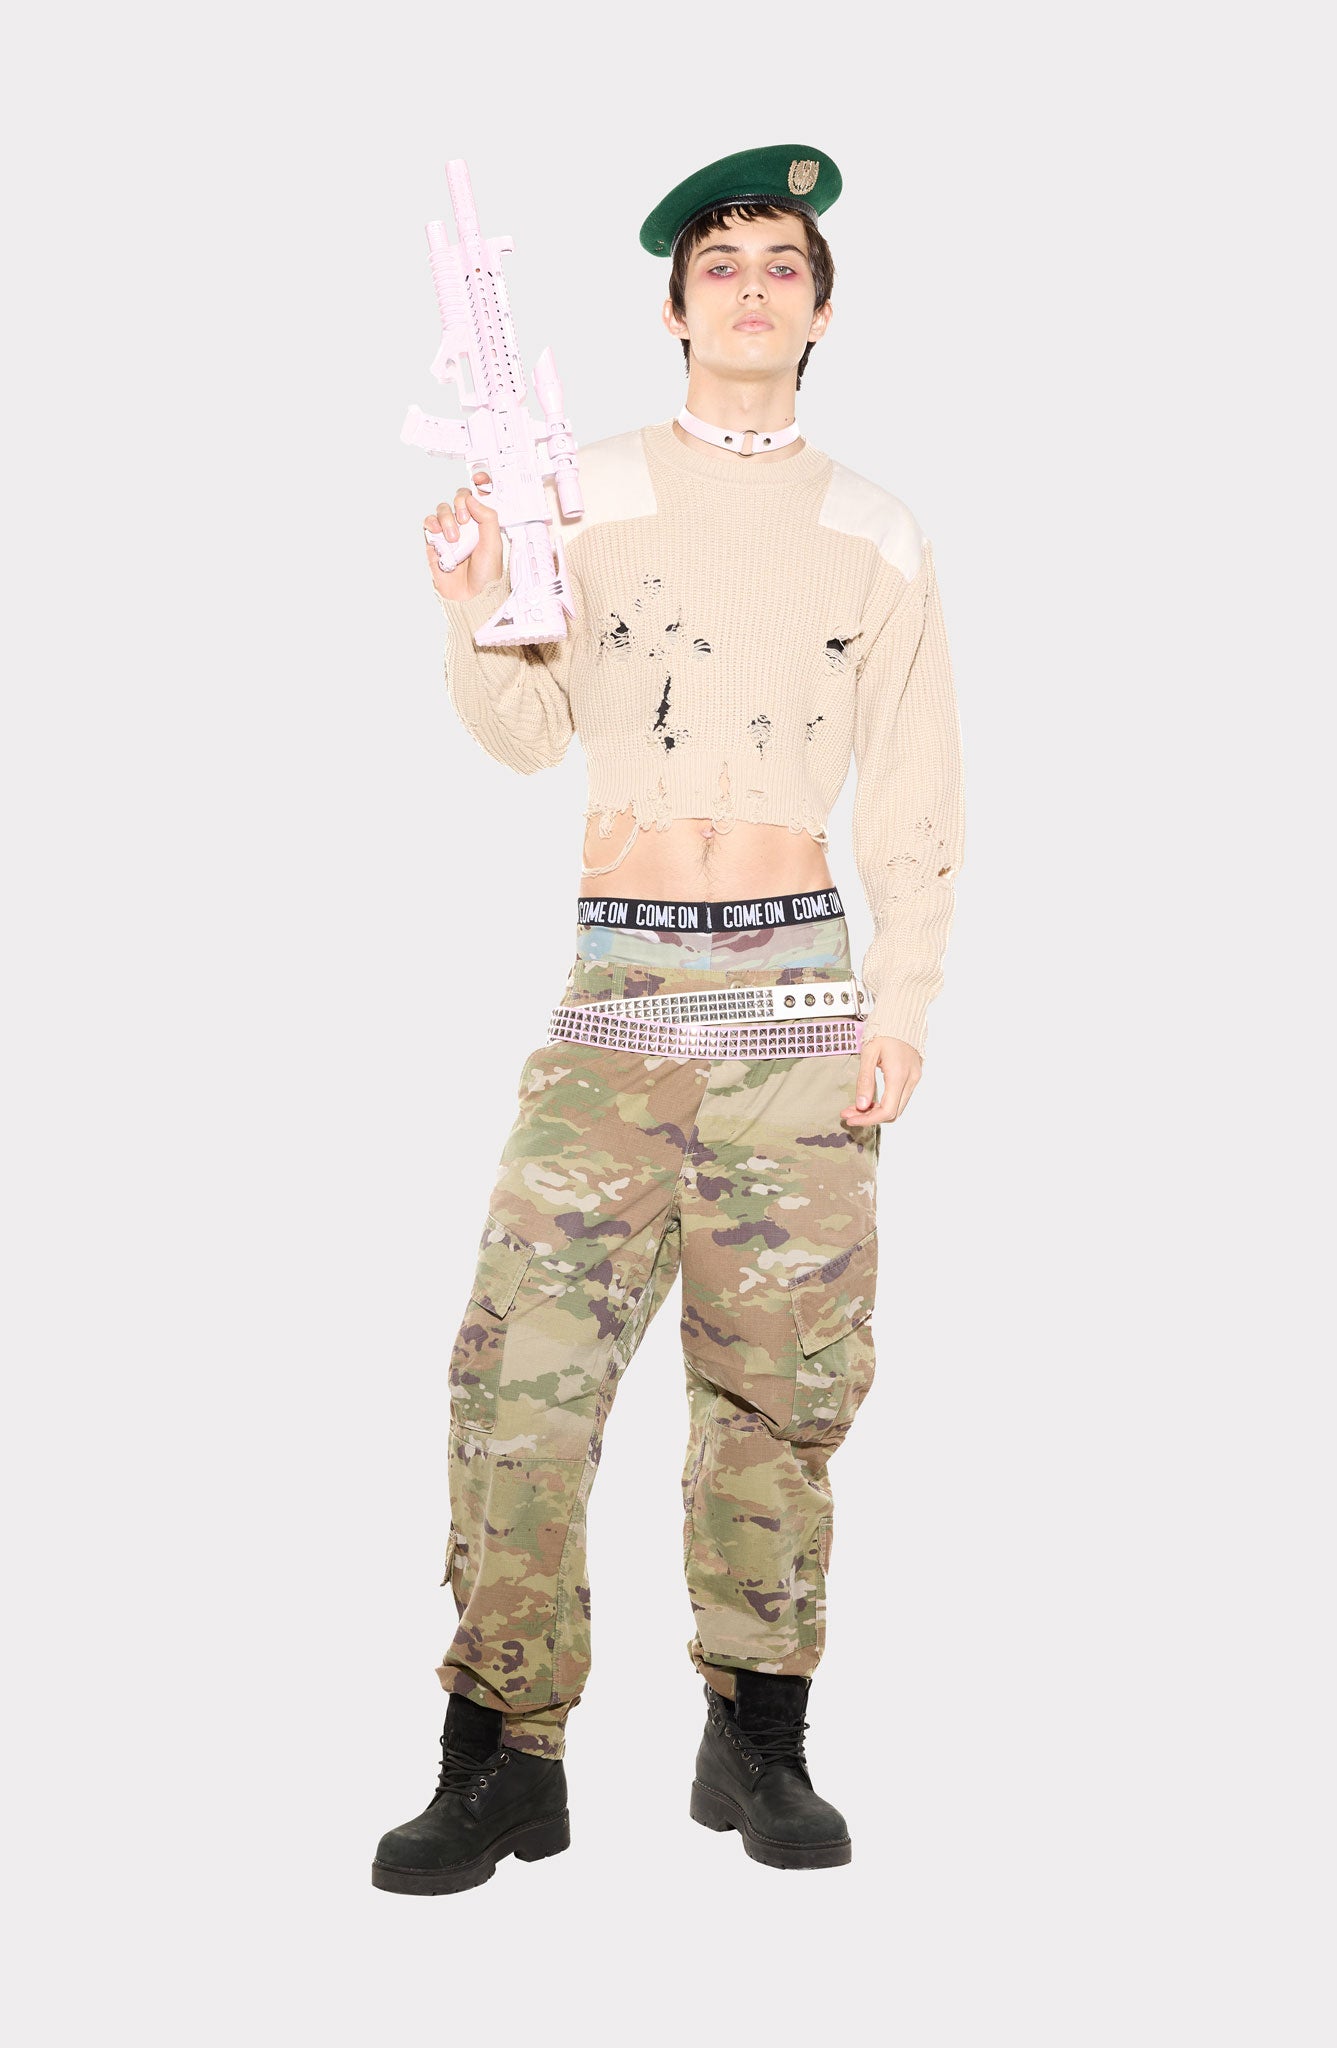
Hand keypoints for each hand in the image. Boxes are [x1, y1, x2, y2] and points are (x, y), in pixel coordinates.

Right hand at [423, 472, 503, 601]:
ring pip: (442, 510)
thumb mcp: (494, 544)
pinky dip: (431, 524)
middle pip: (457, 498)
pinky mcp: (435, 543)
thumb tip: (472, 498)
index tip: (479, 477)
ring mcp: (450, 533)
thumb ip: (487, 517)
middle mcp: (467, 525)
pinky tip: (439, 534)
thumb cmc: (486, 575)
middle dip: (459, 504)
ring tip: (453, 538)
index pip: (479, 497)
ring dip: (446, 519)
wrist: (472, 596)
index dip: (479, 483)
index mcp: (483, 523)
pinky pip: (429, 524)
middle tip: (465, 520)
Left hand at [841, 1034, 921, 1126]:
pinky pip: (900, 1098)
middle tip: (849, 1114)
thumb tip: (862, 1106)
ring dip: (876, 1111)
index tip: (850, 1118)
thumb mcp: (869, 1053)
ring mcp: (914, 1078)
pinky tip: (870, 1100)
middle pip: (893, 1113)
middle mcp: (911, 1079)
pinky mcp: (913, 1076)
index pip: (887, 1110)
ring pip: (897, 1107)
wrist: (902, 1015)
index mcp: (899, 1074)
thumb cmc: (885, 1030)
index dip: (868, 1119)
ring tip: (856, 1108)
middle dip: (870, 1117)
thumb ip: (865, 1081)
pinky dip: (885, 1103)